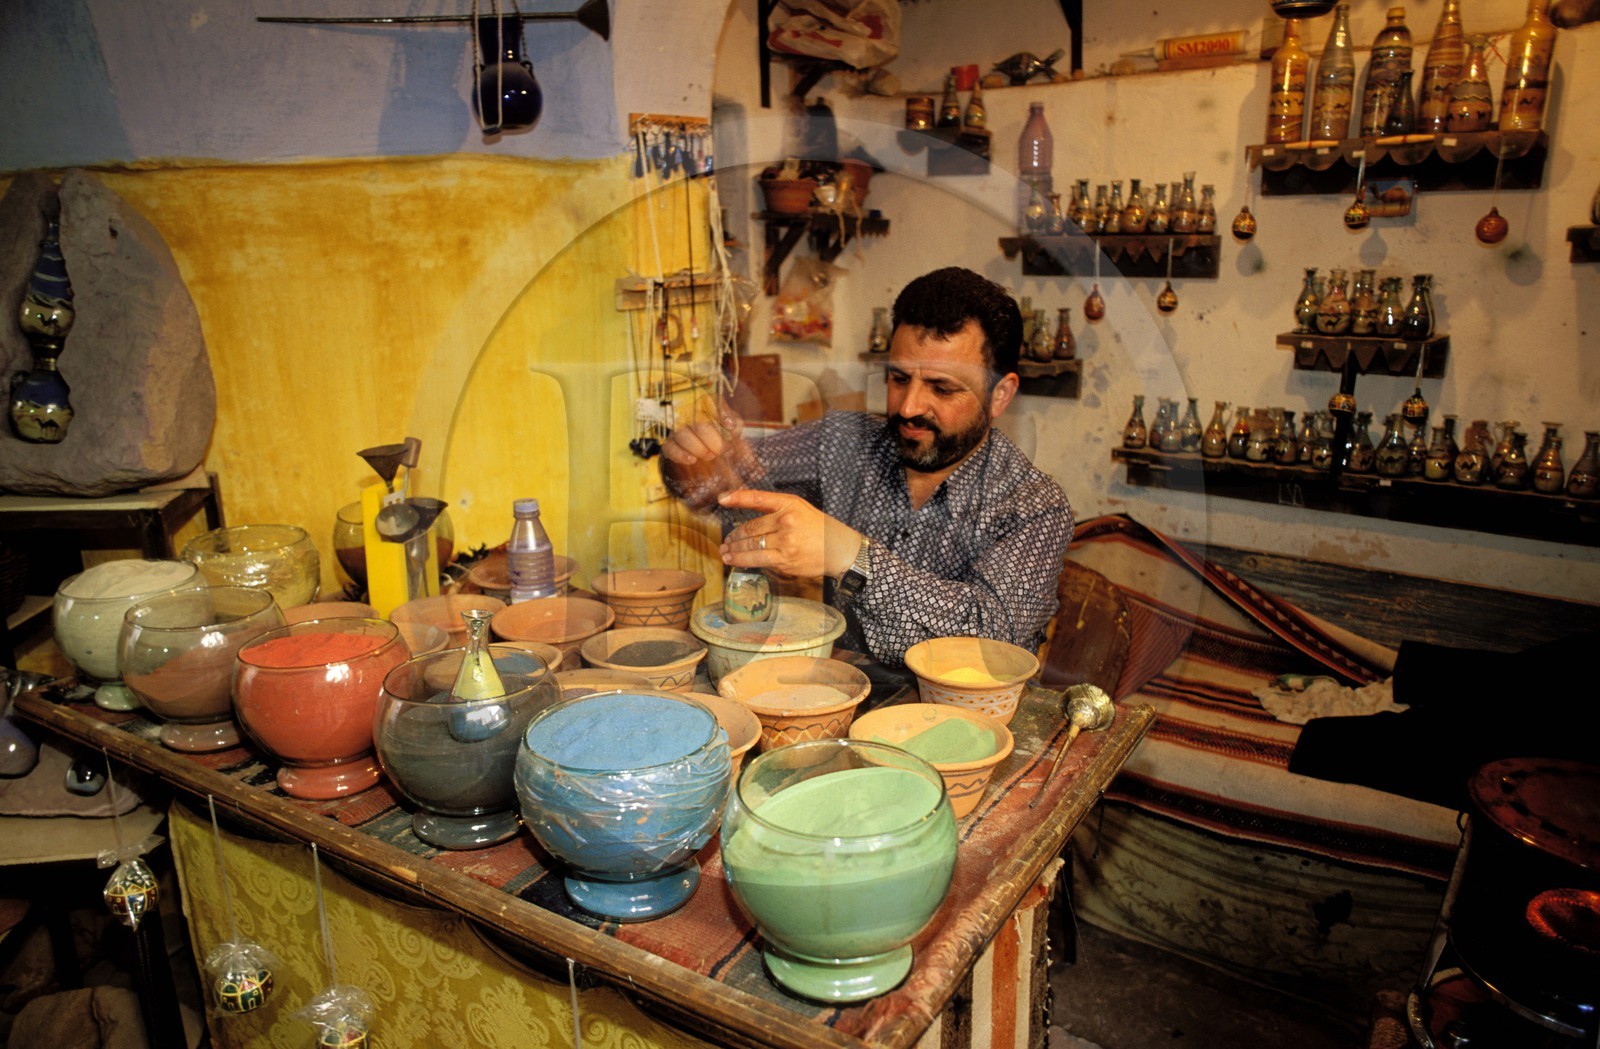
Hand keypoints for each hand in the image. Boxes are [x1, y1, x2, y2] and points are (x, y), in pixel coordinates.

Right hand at [660, 408, 761, 512]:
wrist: (697, 462)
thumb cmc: (719, 448)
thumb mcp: (735, 447)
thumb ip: (745, 454)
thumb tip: (757, 470)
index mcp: (713, 413)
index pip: (715, 402)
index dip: (722, 410)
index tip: (731, 425)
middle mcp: (695, 418)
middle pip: (700, 422)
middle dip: (714, 438)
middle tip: (724, 452)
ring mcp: (680, 431)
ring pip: (684, 433)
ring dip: (698, 446)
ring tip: (710, 456)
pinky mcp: (669, 445)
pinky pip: (670, 447)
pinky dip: (680, 454)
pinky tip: (691, 460)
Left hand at [718, 489, 861, 581]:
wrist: (838, 549)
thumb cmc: (817, 528)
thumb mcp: (799, 509)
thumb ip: (776, 510)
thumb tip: (748, 520)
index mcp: (789, 504)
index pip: (759, 498)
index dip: (738, 497)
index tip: (722, 498)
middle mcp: (786, 522)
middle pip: (750, 528)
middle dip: (734, 536)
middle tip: (726, 540)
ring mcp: (785, 542)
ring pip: (751, 546)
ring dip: (734, 550)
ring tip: (725, 552)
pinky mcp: (785, 561)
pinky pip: (758, 560)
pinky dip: (743, 561)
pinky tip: (734, 561)